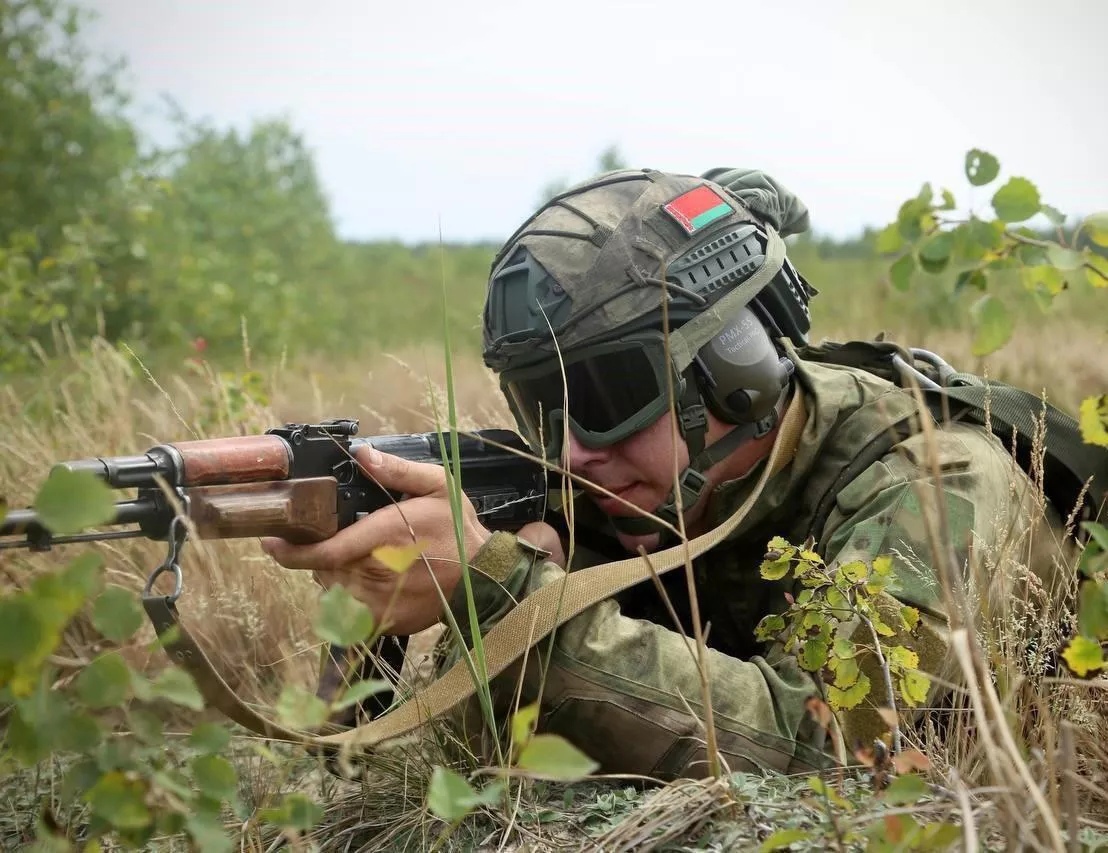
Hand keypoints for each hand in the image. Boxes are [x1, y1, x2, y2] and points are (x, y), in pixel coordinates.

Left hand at [261, 445, 491, 635]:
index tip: (270, 542)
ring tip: (362, 560)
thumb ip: (397, 470)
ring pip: (333, 591)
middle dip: (322, 554)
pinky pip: (349, 613)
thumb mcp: (439, 486)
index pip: (325, 551)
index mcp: (386, 537)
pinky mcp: (386, 624)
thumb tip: (362, 454)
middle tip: (345, 540)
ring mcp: (381, 605)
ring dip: (335, 576)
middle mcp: (378, 574)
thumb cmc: (458, 529)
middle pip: (323, 569)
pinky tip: (371, 581)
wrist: (483, 577)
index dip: (291, 551)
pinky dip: (350, 598)